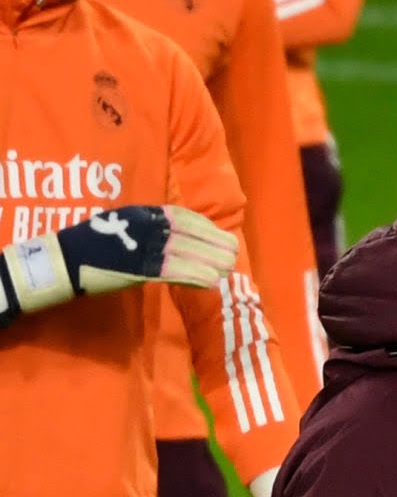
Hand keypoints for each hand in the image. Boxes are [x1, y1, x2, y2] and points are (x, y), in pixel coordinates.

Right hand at [0, 206, 236, 320]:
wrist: (63, 260)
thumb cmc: (90, 247)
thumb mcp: (120, 230)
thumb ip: (144, 233)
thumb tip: (169, 241)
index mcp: (140, 213)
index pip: (180, 216)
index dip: (204, 226)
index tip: (221, 234)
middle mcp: (144, 225)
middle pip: (188, 233)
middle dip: (213, 242)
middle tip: (233, 252)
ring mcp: (141, 247)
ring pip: (185, 252)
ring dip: (210, 260)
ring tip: (228, 268)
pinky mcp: (137, 268)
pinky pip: (172, 272)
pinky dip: (194, 276)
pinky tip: (211, 282)